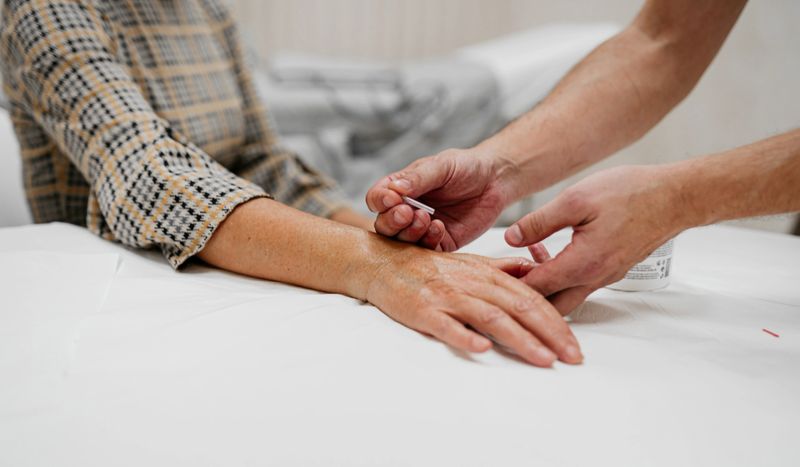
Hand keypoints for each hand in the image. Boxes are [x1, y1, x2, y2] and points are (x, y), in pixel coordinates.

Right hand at [365, 149, 511, 250]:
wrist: (496, 180)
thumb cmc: (466, 167)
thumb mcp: (441, 166)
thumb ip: (418, 177)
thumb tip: (395, 189)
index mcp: (400, 189)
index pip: (377, 198)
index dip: (380, 201)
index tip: (393, 199)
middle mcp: (406, 210)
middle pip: (384, 225)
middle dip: (392, 221)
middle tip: (407, 213)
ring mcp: (421, 229)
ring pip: (401, 242)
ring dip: (410, 232)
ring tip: (426, 218)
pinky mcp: (440, 243)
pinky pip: (426, 250)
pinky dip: (428, 241)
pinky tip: (440, 227)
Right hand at [365, 247, 582, 366]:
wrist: (383, 262)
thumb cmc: (428, 266)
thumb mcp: (471, 264)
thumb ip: (504, 270)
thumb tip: (536, 273)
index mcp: (487, 274)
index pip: (531, 297)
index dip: (556, 321)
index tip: (573, 344)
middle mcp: (472, 283)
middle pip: (519, 307)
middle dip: (550, 333)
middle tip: (571, 357)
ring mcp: (448, 296)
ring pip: (491, 317)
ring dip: (520, 339)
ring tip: (542, 359)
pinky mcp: (423, 310)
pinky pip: (446, 324)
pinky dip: (465, 336)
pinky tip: (482, 349)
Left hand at [506, 165, 685, 313]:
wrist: (675, 197)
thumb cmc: (631, 193)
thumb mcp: (576, 199)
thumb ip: (540, 222)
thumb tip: (510, 238)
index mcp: (582, 264)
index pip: (535, 289)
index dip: (509, 284)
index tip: (487, 276)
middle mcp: (595, 278)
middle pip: (549, 306)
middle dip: (522, 298)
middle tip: (500, 279)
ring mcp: (606, 277)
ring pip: (565, 297)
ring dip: (541, 286)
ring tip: (520, 262)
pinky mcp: (612, 270)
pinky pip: (579, 283)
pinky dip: (558, 275)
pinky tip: (546, 250)